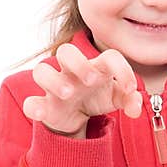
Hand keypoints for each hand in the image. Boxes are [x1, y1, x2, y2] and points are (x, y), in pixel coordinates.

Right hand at [23, 43, 143, 134]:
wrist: (77, 116)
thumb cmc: (98, 97)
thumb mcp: (118, 98)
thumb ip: (131, 100)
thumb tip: (136, 107)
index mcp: (96, 67)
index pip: (109, 56)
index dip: (122, 68)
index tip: (130, 88)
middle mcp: (73, 72)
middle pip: (66, 50)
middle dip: (78, 63)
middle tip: (91, 81)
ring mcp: (55, 87)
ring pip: (41, 70)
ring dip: (54, 80)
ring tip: (69, 94)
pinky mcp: (44, 105)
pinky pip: (30, 102)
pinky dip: (33, 106)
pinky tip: (41, 111)